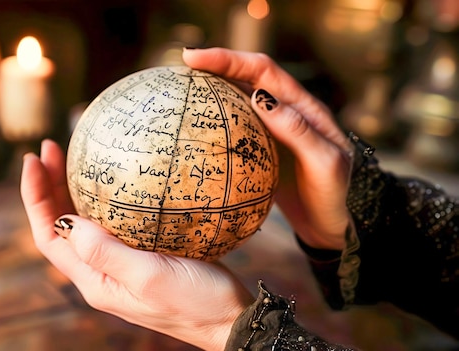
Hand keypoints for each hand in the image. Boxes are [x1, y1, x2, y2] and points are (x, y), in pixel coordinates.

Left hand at [20, 139, 253, 350]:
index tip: (32, 160)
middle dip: (49, 187)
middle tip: (49, 147)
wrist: (231, 321)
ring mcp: (121, 264)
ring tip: (72, 155)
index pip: (48, 237)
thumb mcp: (149, 277)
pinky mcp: (143, 255)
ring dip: (72, 190)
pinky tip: (116, 179)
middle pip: (61, 226)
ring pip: (84, 223)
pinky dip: (104, 198)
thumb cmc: (196, 304)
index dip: (34, 198)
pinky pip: (113, 222)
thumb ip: (105, 251)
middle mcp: (102, 273)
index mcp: (95, 280)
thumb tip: (67, 221)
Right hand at [183, 47, 351, 250]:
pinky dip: (216, 118)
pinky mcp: (262, 149)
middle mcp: (286, 111)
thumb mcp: (324, 164)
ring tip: (183, 85)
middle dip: (216, 64)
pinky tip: (197, 124)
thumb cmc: (336, 195)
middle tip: (182, 63)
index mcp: (303, 107)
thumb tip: (260, 98)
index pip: (263, 71)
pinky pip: (235, 126)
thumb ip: (298, 131)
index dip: (229, 59)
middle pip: (247, 77)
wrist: (336, 225)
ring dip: (214, 88)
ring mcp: (272, 130)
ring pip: (239, 99)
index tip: (194, 57)